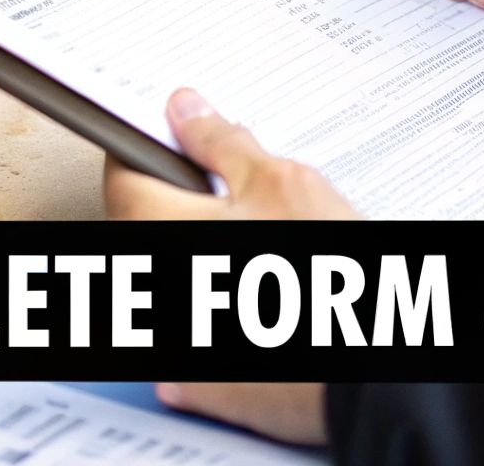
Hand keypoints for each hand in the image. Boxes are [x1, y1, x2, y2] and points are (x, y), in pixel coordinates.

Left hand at [103, 88, 352, 444]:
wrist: (360, 370)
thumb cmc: (323, 278)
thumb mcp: (281, 184)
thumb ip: (224, 143)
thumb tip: (185, 111)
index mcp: (158, 228)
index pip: (123, 171)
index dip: (153, 144)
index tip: (183, 135)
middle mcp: (152, 283)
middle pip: (149, 219)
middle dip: (189, 196)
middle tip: (244, 186)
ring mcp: (170, 334)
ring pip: (177, 266)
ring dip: (210, 245)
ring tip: (271, 238)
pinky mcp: (195, 373)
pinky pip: (194, 318)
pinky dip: (223, 294)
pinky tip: (267, 286)